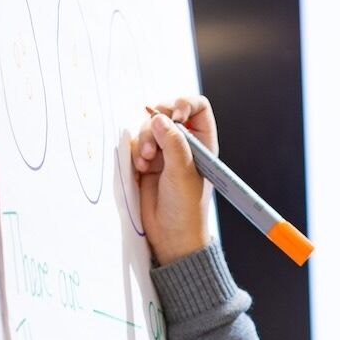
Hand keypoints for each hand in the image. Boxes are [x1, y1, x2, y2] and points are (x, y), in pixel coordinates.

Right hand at [132, 94, 216, 264]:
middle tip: (153, 137)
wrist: (170, 235)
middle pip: (168, 112)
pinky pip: (137, 143)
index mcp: (202, 142)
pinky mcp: (147, 162)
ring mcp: (164, 152)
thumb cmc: (186, 207)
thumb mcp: (183, 173)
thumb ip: (173, 143)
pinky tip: (142, 168)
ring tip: (148, 162)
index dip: (184, 104)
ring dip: (146, 140)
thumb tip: (159, 118)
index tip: (175, 116)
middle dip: (157, 122)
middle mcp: (184, 144)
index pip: (197, 107)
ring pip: (149, 127)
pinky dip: (137, 152)